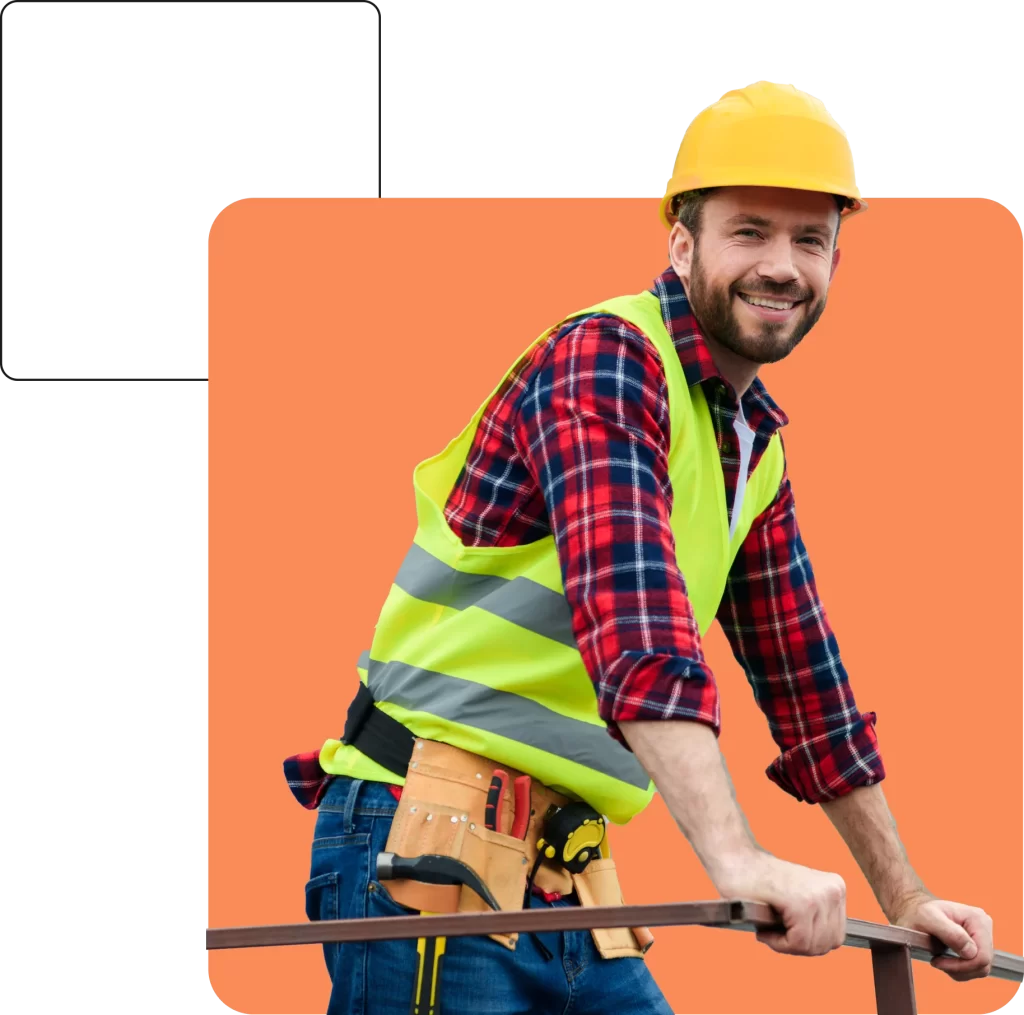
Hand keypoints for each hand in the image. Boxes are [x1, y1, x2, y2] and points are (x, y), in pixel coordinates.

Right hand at [718, 851, 846, 957]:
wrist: (734, 858)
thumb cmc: (758, 880)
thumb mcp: (800, 896)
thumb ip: (817, 917)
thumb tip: (823, 944)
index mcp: (835, 887)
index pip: (834, 936)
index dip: (806, 941)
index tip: (783, 930)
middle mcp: (833, 890)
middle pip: (826, 944)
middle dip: (797, 945)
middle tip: (773, 932)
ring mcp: (819, 896)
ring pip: (813, 946)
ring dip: (787, 944)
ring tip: (767, 928)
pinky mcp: (802, 904)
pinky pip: (799, 942)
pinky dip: (779, 943)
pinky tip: (765, 930)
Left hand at [892, 895, 993, 980]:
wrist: (914, 911)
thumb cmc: (918, 912)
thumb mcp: (928, 918)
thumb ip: (950, 933)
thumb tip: (971, 951)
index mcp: (978, 919)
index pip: (982, 956)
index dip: (961, 965)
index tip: (937, 961)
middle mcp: (984, 927)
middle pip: (982, 965)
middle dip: (959, 969)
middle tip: (937, 962)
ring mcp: (983, 938)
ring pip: (980, 969)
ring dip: (959, 971)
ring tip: (939, 960)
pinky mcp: (977, 947)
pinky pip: (975, 969)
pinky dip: (960, 970)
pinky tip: (945, 960)